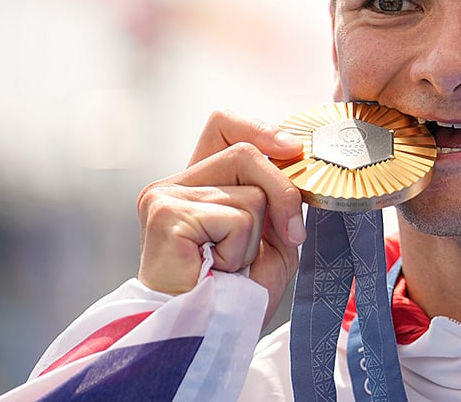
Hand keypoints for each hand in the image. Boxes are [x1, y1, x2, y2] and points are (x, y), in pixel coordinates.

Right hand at [137, 109, 305, 324]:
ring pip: (250, 190)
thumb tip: (295, 153)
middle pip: (247, 151)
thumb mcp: (273, 236)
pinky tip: (215, 269)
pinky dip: (240, 250)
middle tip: (289, 236)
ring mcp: (165, 196)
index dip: (261, 128)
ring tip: (230, 264)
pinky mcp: (165, 214)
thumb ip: (280, 195)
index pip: (224, 124)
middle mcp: (175, 184)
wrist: (207, 337)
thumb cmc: (235, 294)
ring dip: (257, 236)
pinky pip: (237, 217)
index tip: (293, 148)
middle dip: (283, 193)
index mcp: (199, 183)